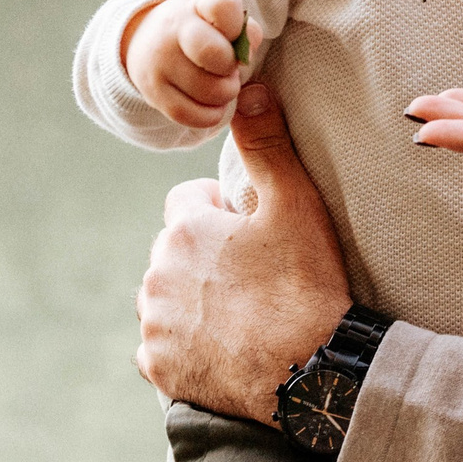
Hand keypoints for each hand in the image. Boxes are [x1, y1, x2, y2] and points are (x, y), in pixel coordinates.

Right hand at [122, 0, 260, 130]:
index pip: (223, 5)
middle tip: (229, 68)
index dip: (238, 25)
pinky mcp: (153, 93)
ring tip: (221, 84)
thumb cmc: (201, 31)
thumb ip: (245, 32)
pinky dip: (210, 115)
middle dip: (232, 67)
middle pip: (215, 54)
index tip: (233, 35)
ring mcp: (159, 62)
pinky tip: (212, 105)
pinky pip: (191, 115)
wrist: (146, 40)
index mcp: (198, 5)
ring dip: (225, 93)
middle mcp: (173, 29)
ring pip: (209, 91)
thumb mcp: (221, 19)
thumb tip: (246, 55)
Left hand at [136, 81, 351, 423]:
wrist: (309, 372)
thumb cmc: (305, 284)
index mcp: (184, 229)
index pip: (187, 201)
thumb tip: (249, 89)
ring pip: (164, 297)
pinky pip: (161, 346)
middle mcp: (155, 274)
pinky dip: (184, 343)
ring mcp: (153, 324)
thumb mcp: (295, 204)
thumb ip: (267, 144)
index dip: (222, 211)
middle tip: (254, 273)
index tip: (253, 230)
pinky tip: (224, 345)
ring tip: (241, 311)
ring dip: (190, 298)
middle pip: (174, 250)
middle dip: (204, 255)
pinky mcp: (158, 367)